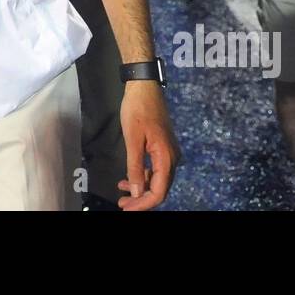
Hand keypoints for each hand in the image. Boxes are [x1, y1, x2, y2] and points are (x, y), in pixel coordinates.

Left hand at [118, 80, 179, 210]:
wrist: (143, 86)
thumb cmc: (137, 110)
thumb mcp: (132, 140)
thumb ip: (135, 168)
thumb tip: (138, 192)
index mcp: (166, 157)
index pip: (159, 191)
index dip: (144, 204)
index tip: (127, 209)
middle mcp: (171, 157)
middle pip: (159, 188)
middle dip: (141, 199)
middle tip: (122, 204)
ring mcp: (168, 151)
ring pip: (157, 179)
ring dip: (140, 188)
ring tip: (122, 194)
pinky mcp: (162, 146)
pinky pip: (154, 168)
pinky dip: (142, 176)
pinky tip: (128, 179)